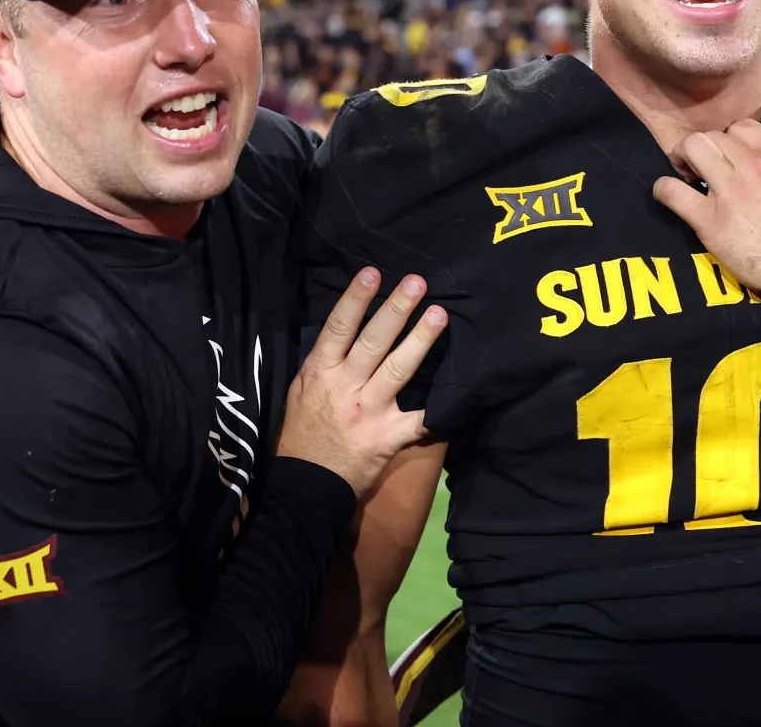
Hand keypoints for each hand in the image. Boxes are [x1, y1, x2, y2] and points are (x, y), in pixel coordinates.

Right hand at [278, 269, 444, 496]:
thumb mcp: (300, 393)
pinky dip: (438, 407)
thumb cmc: (301, 435)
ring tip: (440, 315)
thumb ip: (324, 365)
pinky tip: (460, 391)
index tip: (372, 273)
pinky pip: (418, 419)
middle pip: (373, 341)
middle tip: (418, 283)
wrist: (303, 487)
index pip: (338, 328)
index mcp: (320, 373)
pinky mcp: (387, 438)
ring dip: (421, 340)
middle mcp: (345, 387)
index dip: (355, 299)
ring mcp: (367, 412)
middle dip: (396, 309)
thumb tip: (344, 332)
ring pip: (398, 369)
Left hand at [653, 115, 760, 309]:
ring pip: (691, 150)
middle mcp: (752, 165)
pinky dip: (664, 190)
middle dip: (704, 148)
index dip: (730, 139)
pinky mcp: (711, 221)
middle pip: (711, 137)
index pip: (741, 127)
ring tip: (686, 175)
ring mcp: (730, 192)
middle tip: (702, 167)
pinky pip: (672, 192)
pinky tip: (669, 195)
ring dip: (682, 159)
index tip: (728, 156)